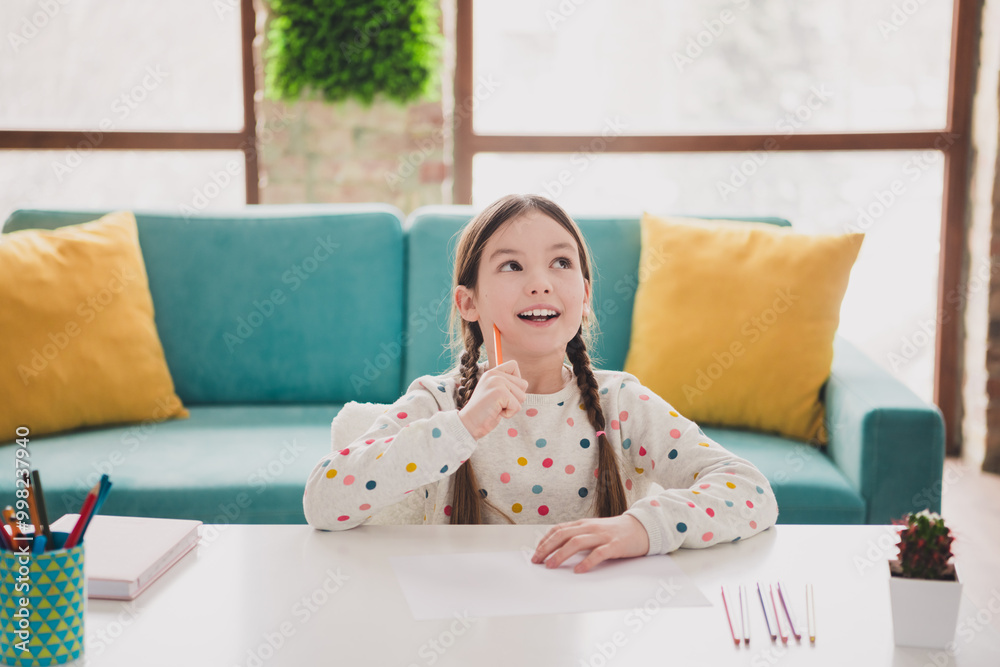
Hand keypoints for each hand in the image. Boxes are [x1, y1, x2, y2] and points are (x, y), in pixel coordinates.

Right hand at [457, 360, 527, 439]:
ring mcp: (497, 382)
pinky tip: (496, 412)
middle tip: (499, 404)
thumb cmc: (484, 412)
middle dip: (515, 398)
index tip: (506, 393)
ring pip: (522, 396)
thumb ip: (506, 386)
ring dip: (512, 407)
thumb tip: (525, 384)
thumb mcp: (494, 393)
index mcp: (492, 373)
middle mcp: (494, 375)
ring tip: (497, 408)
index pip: (514, 365)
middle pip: (523, 384)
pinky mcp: (500, 393)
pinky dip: (509, 414)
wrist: (469, 423)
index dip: (517, 380)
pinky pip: (517, 406)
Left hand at [530, 515, 649, 573]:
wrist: (641, 527)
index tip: (536, 553)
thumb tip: (558, 549)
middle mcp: (590, 528)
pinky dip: (586, 562)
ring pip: (576, 543)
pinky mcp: (614, 545)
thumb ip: (578, 536)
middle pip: (563, 535)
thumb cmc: (615, 532)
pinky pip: (598, 554)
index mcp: (583, 524)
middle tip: (537, 561)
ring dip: (561, 555)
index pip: (558, 530)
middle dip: (547, 548)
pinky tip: (579, 570)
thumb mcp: (593, 530)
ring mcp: (602, 536)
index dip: (545, 541)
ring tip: (551, 566)